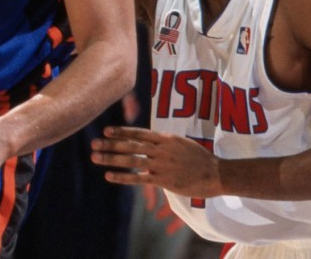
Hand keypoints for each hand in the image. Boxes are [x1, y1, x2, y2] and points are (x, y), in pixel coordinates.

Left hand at [90, 126, 221, 198]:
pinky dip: (123, 177)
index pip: (138, 133)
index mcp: (165, 138)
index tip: (106, 130)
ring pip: (131, 160)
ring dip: (111, 159)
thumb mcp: (181, 142)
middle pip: (130, 145)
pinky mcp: (164, 180)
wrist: (217, 174)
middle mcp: (161, 150)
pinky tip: (109, 176)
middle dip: (110, 144)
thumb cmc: (199, 158)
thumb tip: (148, 139)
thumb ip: (163, 141)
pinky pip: (139, 178)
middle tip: (94, 143)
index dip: (121, 131)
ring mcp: (161, 165)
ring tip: (95, 158)